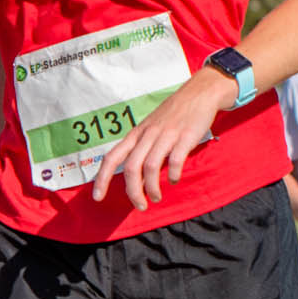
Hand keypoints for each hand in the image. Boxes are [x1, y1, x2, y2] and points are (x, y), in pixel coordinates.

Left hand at [90, 75, 224, 210]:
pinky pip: (175, 160)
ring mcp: (166, 135)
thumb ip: (142, 148)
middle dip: (133, 192)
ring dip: (152, 188)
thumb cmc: (174, 113)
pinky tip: (174, 180)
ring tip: (156, 198)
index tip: (97, 197)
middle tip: (140, 206)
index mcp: (136, 133)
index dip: (102, 178)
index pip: (112, 157)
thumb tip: (135, 176)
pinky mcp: (185, 137)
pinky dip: (173, 175)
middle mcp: (148, 134)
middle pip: (131, 168)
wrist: (200, 92)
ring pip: (150, 167)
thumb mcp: (151, 127)